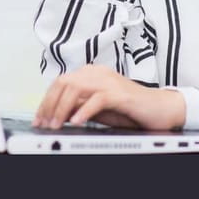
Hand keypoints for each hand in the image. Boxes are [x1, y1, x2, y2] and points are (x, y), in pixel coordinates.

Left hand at [32, 64, 185, 130]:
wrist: (160, 108)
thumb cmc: (130, 109)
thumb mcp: (98, 108)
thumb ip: (80, 105)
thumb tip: (56, 114)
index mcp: (91, 74)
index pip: (61, 82)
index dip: (46, 100)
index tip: (39, 118)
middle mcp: (98, 73)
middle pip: (65, 83)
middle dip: (50, 104)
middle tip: (44, 124)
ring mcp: (109, 81)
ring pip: (76, 88)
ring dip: (62, 108)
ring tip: (57, 124)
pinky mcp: (121, 93)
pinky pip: (98, 99)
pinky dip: (85, 110)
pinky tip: (77, 121)